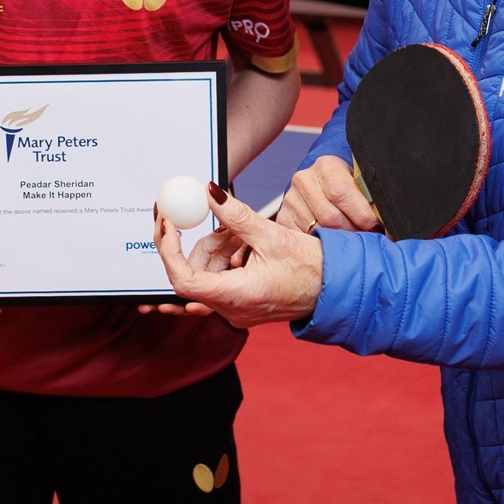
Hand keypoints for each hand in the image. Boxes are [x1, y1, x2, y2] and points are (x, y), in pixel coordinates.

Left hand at [157, 182, 323, 327]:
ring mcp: (235, 310)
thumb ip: (235, 215)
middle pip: (193, 274)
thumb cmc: (312, 268)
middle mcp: (231, 310)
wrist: (335, 289)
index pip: (182, 279)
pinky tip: (244, 248)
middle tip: (223, 225)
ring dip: (218, 250)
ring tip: (243, 236)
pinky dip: (226, 261)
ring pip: (207, 276)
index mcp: (236, 297)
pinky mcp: (241, 305)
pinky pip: (220, 281)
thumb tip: (210, 193)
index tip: (168, 225)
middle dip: (203, 244)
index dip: (169, 250)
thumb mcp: (271, 236)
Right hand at [275, 154, 379, 234]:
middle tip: (366, 239)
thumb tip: (388, 222)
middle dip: (352, 232)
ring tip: (351, 242)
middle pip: (330, 217)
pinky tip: (332, 244)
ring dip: (338, 241)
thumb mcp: (360, 181)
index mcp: (326, 166)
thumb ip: (371, 196)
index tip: (376, 228)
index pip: (342, 193)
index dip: (361, 215)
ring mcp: (291, 200)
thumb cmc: (347, 183)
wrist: (321, 182)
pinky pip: (304, 239)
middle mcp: (304, 180)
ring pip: (318, 231)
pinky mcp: (284, 217)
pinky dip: (320, 245)